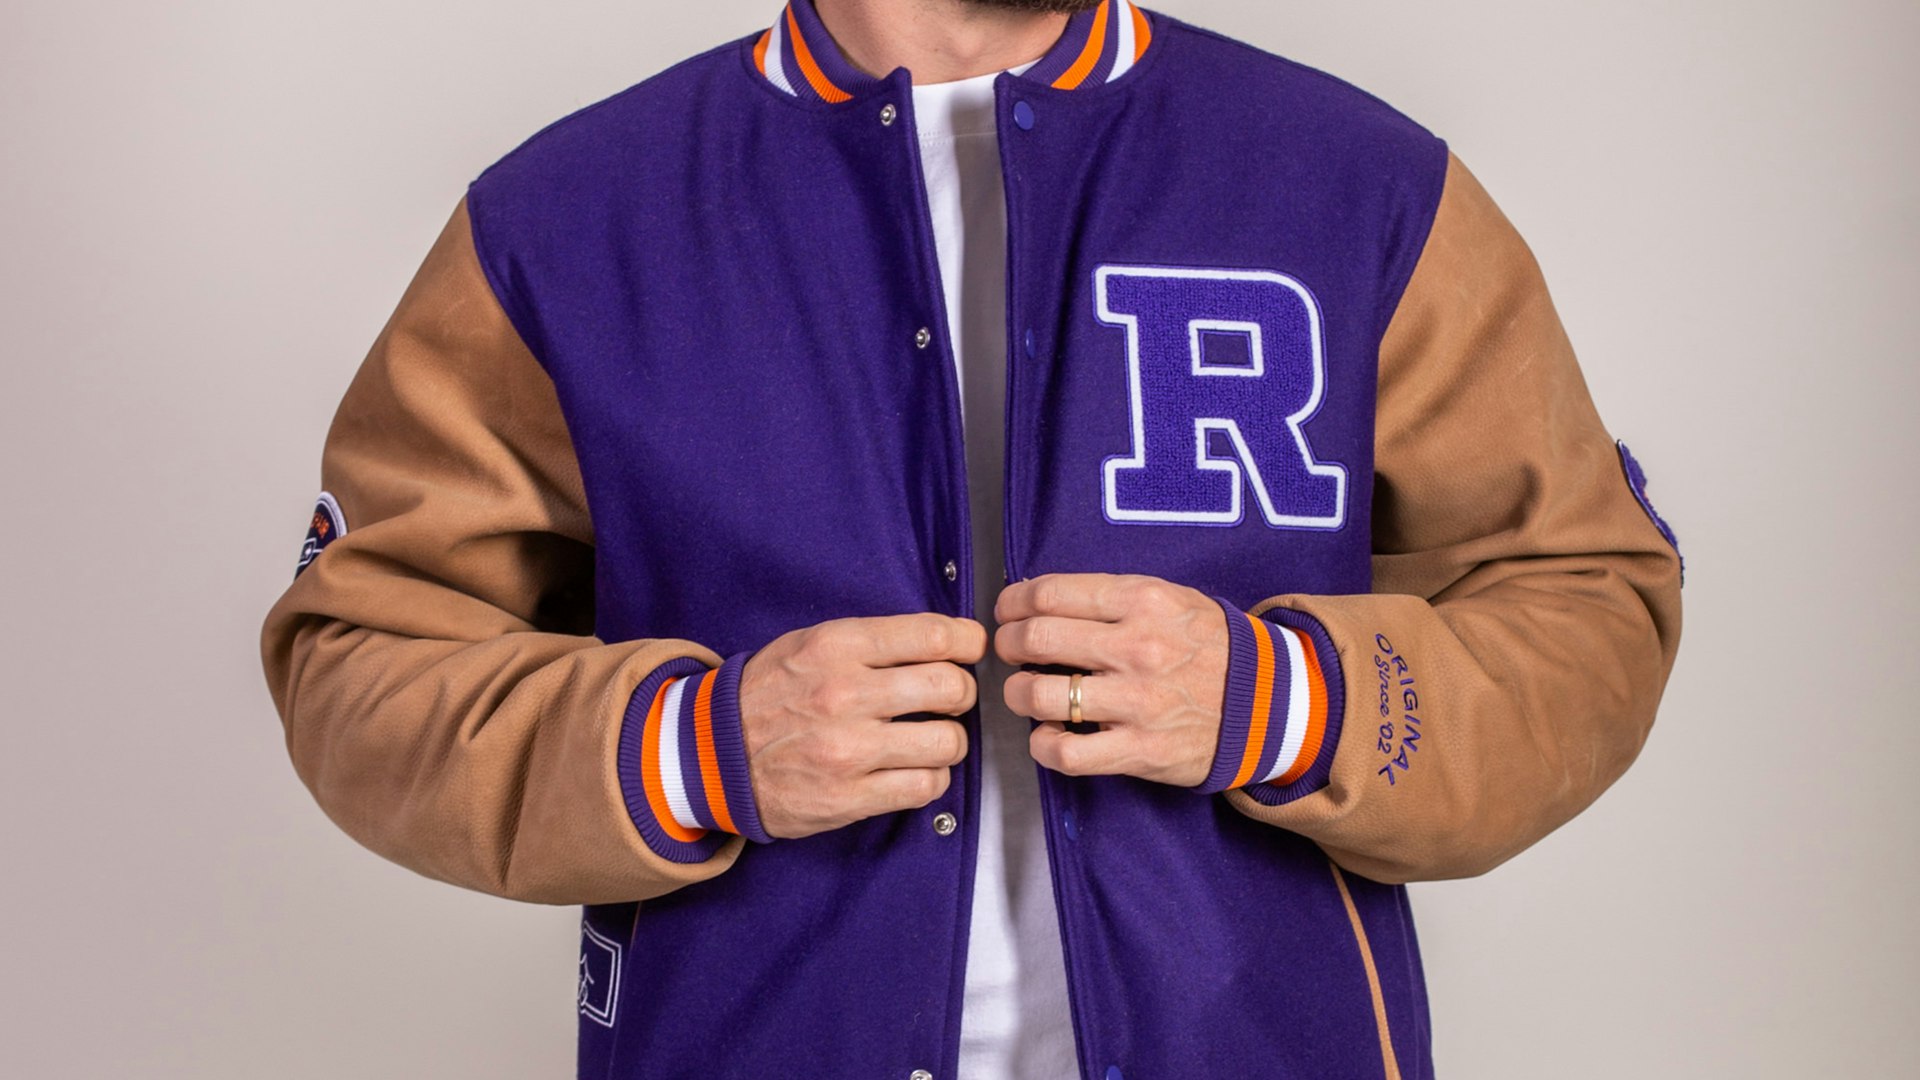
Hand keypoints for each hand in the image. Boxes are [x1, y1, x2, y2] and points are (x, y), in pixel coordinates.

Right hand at [739, 614, 985, 838]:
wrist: (709, 754)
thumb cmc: (766, 696)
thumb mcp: (809, 644)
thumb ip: (872, 641)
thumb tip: (944, 641)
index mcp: (837, 647)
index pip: (933, 635)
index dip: (967, 641)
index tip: (970, 649)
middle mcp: (845, 694)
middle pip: (951, 686)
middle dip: (962, 693)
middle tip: (951, 698)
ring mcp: (848, 750)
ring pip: (948, 742)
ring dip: (950, 741)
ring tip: (932, 738)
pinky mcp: (849, 797)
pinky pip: (925, 787)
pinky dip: (931, 779)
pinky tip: (913, 770)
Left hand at [994, 573, 1227, 787]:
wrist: (1271, 703)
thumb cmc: (1213, 648)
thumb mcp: (1173, 599)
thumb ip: (1113, 597)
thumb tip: (1044, 601)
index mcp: (1144, 601)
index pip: (1051, 593)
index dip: (1013, 602)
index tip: (1007, 611)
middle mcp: (1137, 647)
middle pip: (1036, 637)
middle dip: (1007, 643)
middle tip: (1009, 649)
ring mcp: (1137, 701)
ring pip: (1040, 695)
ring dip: (1018, 693)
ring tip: (1025, 692)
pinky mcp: (1139, 749)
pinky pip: (1065, 753)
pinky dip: (1042, 745)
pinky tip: (1048, 735)